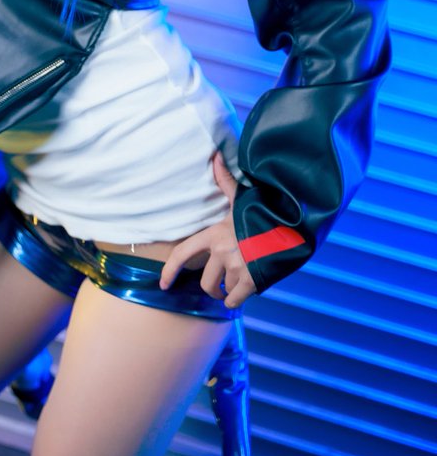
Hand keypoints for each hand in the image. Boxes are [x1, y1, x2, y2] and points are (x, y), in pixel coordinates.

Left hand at [159, 151, 256, 308]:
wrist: (291, 225)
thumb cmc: (263, 210)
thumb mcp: (242, 197)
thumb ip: (225, 181)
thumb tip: (215, 155)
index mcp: (214, 234)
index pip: (182, 253)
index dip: (170, 271)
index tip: (164, 285)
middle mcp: (221, 252)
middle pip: (206, 281)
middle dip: (212, 288)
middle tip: (218, 288)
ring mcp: (236, 267)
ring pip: (225, 289)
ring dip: (231, 289)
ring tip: (238, 282)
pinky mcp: (252, 280)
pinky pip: (237, 299)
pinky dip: (237, 300)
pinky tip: (241, 295)